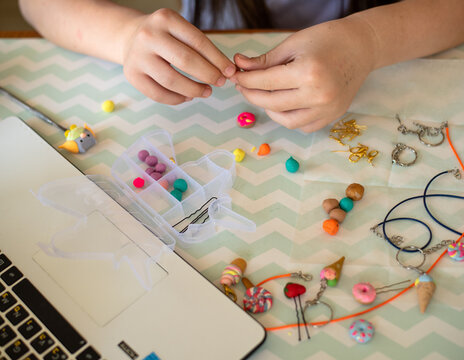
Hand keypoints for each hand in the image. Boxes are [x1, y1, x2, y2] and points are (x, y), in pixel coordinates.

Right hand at [122, 8, 235, 104]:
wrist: (130, 37)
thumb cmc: (165, 37)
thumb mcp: (180, 31)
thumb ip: (201, 48)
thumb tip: (226, 71)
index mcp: (165, 19)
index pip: (198, 42)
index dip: (217, 59)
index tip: (230, 71)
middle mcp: (149, 36)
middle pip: (185, 61)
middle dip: (208, 74)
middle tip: (220, 83)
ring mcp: (138, 56)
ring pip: (172, 81)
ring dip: (194, 90)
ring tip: (207, 92)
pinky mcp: (132, 75)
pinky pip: (159, 94)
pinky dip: (177, 99)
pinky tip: (188, 97)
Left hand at [231, 18, 376, 131]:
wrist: (362, 47)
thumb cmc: (327, 40)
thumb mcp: (293, 44)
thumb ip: (265, 60)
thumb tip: (239, 66)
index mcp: (308, 72)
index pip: (266, 82)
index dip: (246, 79)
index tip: (236, 76)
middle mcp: (318, 95)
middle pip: (272, 103)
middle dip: (252, 95)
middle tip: (243, 86)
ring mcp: (327, 109)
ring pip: (286, 121)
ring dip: (269, 109)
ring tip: (262, 95)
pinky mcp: (332, 116)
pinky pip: (302, 126)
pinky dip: (288, 118)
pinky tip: (282, 104)